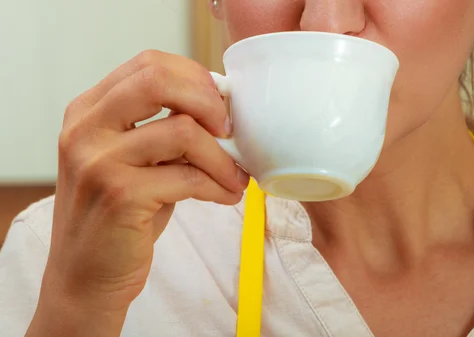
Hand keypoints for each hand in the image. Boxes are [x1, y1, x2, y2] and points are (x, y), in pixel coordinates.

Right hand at [27, 50, 248, 335]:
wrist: (86, 277)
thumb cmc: (120, 216)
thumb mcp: (135, 161)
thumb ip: (165, 130)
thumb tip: (223, 110)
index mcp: (88, 111)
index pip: (149, 65)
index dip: (195, 79)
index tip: (220, 107)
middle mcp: (86, 129)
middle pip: (158, 80)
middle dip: (208, 101)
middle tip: (230, 130)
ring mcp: (99, 161)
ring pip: (184, 131)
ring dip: (223, 157)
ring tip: (235, 177)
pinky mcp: (119, 195)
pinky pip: (188, 177)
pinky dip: (219, 185)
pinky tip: (226, 196)